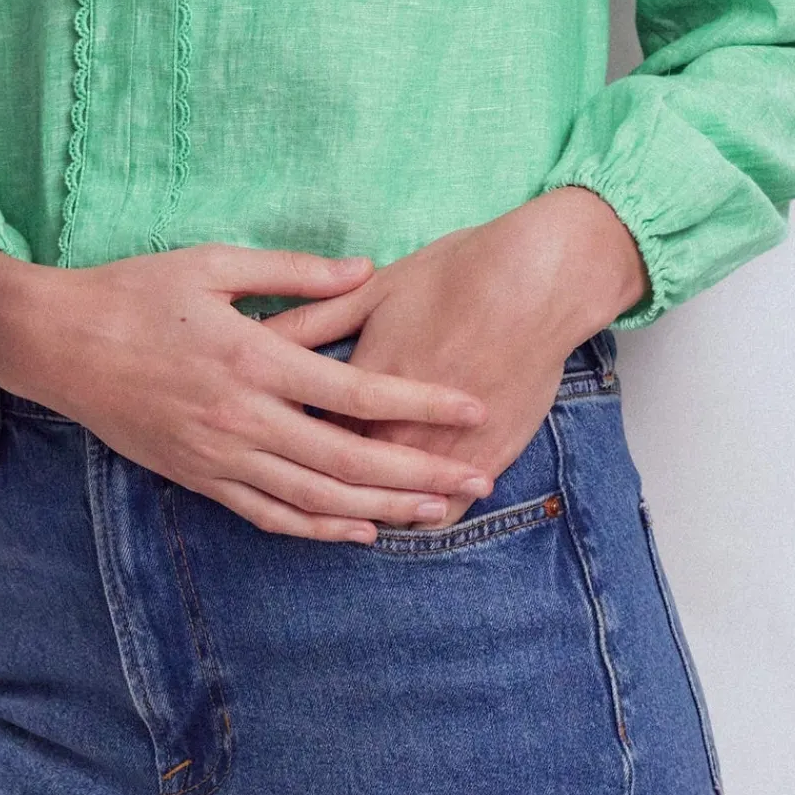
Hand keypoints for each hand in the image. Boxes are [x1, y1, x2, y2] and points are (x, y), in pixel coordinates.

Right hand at [0, 244, 499, 542]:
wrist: (56, 341)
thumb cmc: (135, 291)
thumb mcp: (213, 262)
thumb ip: (293, 271)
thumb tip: (364, 270)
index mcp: (253, 357)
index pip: (356, 388)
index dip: (420, 401)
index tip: (472, 407)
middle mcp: (242, 417)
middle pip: (349, 459)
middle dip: (419, 473)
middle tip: (476, 479)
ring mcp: (219, 455)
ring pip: (316, 498)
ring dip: (383, 509)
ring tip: (437, 512)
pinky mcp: (199, 477)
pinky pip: (269, 515)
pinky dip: (320, 529)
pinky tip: (361, 531)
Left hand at [260, 190, 645, 525]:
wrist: (536, 282)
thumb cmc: (454, 274)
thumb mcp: (375, 290)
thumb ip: (314, 318)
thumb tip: (258, 334)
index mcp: (354, 387)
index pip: (303, 435)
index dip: (285, 443)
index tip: (272, 446)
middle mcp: (391, 431)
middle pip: (340, 482)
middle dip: (315, 488)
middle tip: (297, 487)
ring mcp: (440, 454)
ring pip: (389, 508)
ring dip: (369, 514)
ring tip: (352, 512)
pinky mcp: (484, 463)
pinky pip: (443, 516)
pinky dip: (424, 519)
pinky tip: (413, 514)